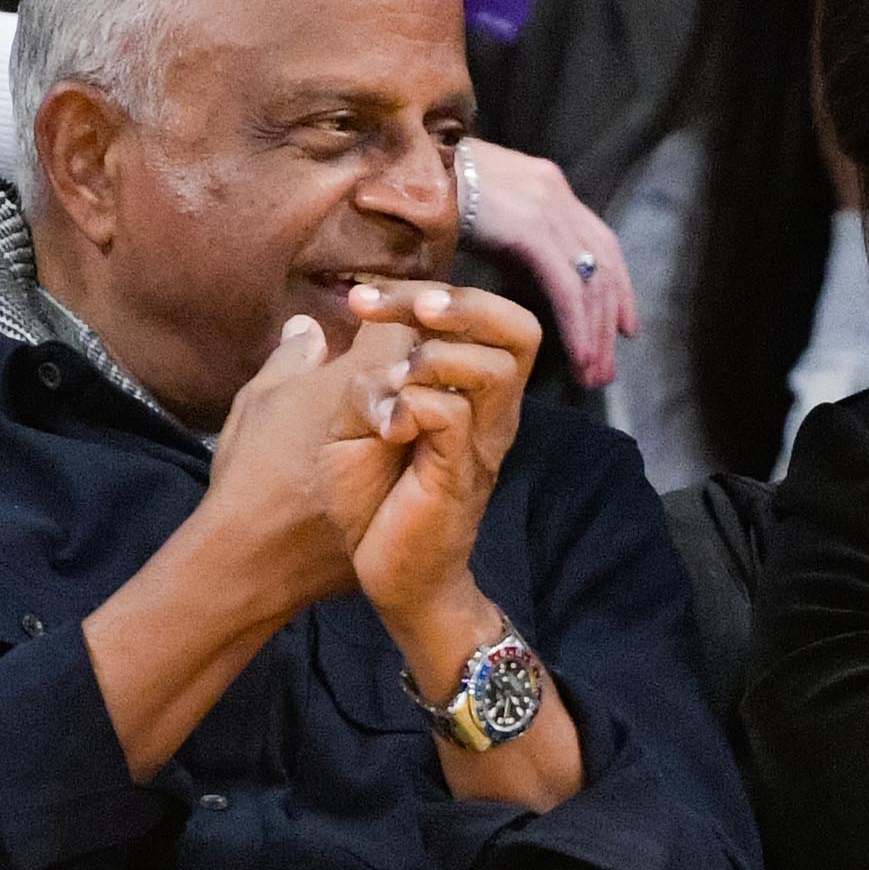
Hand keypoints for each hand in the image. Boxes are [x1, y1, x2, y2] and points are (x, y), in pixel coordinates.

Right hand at [199, 311, 415, 618]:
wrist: (259, 561)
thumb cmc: (252, 473)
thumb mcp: (261, 400)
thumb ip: (293, 357)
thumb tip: (308, 329)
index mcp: (359, 380)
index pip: (401, 326)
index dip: (395, 318)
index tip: (377, 323)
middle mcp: (400, 416)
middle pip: (433, 368)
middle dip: (420, 359)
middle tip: (396, 362)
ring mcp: (414, 458)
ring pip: (443, 410)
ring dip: (426, 401)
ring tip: (398, 405)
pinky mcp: (419, 496)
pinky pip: (436, 454)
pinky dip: (425, 441)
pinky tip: (400, 448)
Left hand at [339, 282, 541, 638]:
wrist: (394, 578)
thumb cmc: (377, 500)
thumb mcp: (363, 417)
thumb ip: (369, 368)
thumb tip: (349, 317)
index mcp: (475, 393)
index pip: (492, 317)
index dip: (438, 291)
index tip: (365, 299)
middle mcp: (492, 413)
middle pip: (520, 330)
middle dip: (460, 303)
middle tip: (403, 308)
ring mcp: (481, 445)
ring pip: (492, 368)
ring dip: (431, 357)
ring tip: (392, 381)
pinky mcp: (458, 477)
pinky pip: (450, 417)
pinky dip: (410, 405)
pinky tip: (383, 426)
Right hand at [454, 139, 637, 388]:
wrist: (402, 170)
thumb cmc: (431, 197)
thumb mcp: (486, 224)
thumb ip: (515, 253)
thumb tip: (533, 290)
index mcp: (549, 187)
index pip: (600, 242)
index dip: (618, 287)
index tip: (624, 328)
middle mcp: (556, 194)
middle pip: (603, 266)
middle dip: (609, 321)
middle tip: (607, 368)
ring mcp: (548, 208)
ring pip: (591, 282)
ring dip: (596, 333)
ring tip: (593, 374)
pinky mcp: (531, 228)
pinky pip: (568, 288)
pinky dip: (578, 327)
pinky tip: (580, 356)